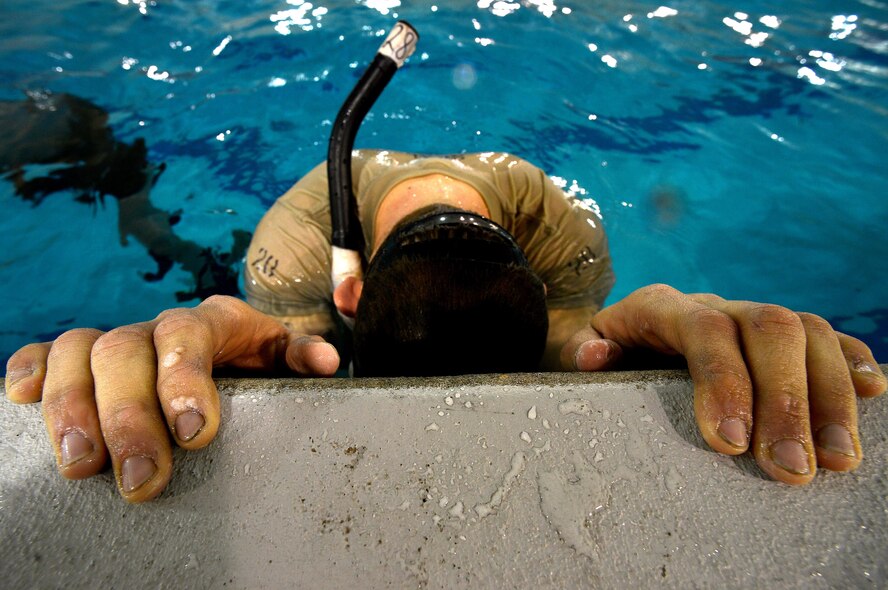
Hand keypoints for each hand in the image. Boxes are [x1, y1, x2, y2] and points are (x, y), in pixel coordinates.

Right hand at [4, 295, 339, 501]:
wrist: (229, 351)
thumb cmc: (256, 363)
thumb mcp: (282, 358)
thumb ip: (299, 357)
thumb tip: (323, 362)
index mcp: (212, 321)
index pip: (188, 336)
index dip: (184, 381)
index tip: (194, 434)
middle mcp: (157, 326)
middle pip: (125, 352)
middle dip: (128, 418)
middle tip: (140, 478)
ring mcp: (118, 340)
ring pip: (78, 353)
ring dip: (72, 409)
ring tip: (80, 467)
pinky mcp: (83, 359)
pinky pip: (46, 352)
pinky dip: (29, 369)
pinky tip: (18, 398)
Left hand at [560, 284, 885, 484]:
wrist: (623, 334)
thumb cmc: (605, 354)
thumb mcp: (580, 351)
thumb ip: (582, 352)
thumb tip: (594, 355)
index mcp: (663, 306)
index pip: (703, 329)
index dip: (723, 381)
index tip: (731, 444)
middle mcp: (716, 304)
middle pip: (769, 329)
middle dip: (786, 400)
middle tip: (792, 470)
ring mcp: (753, 316)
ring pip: (808, 332)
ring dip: (830, 395)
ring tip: (840, 460)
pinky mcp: (783, 336)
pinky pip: (827, 336)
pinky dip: (851, 361)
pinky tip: (873, 393)